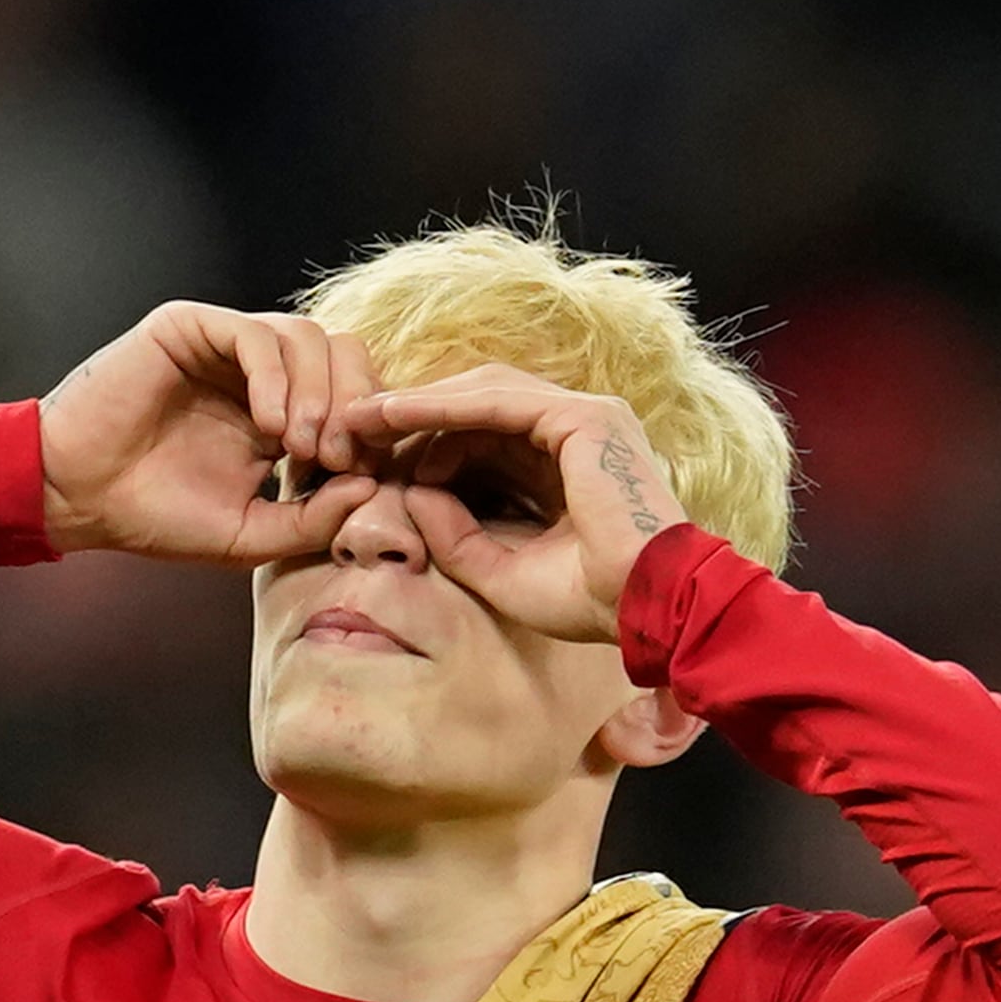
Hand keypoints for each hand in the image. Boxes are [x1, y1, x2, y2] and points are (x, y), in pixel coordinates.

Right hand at [40, 303, 383, 565]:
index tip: (363, 474)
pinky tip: (267, 424)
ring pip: (306, 336)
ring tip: (300, 446)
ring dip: (317, 392)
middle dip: (352, 403)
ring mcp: (226, 345)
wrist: (78, 497)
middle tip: (337, 456)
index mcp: (280, 415)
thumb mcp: (250, 534)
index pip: (351, 394)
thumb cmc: (156, 518)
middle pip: (341, 353)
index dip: (369, 427)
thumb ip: (311, 518)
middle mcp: (259, 372)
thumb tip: (370, 485)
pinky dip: (274, 376)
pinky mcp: (192, 327)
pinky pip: (254, 333)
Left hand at [334, 365, 687, 642]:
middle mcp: (577, 430)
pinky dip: (443, 405)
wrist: (648, 607)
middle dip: (413, 415)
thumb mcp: (501, 571)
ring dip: (419, 404)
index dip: (426, 442)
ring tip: (363, 418)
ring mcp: (585, 416)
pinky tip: (394, 414)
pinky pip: (496, 401)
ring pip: (482, 394)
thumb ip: (456, 536)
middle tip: (353, 428)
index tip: (373, 462)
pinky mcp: (583, 418)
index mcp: (566, 463)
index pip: (484, 435)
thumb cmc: (590, 602)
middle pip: (477, 405)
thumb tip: (412, 498)